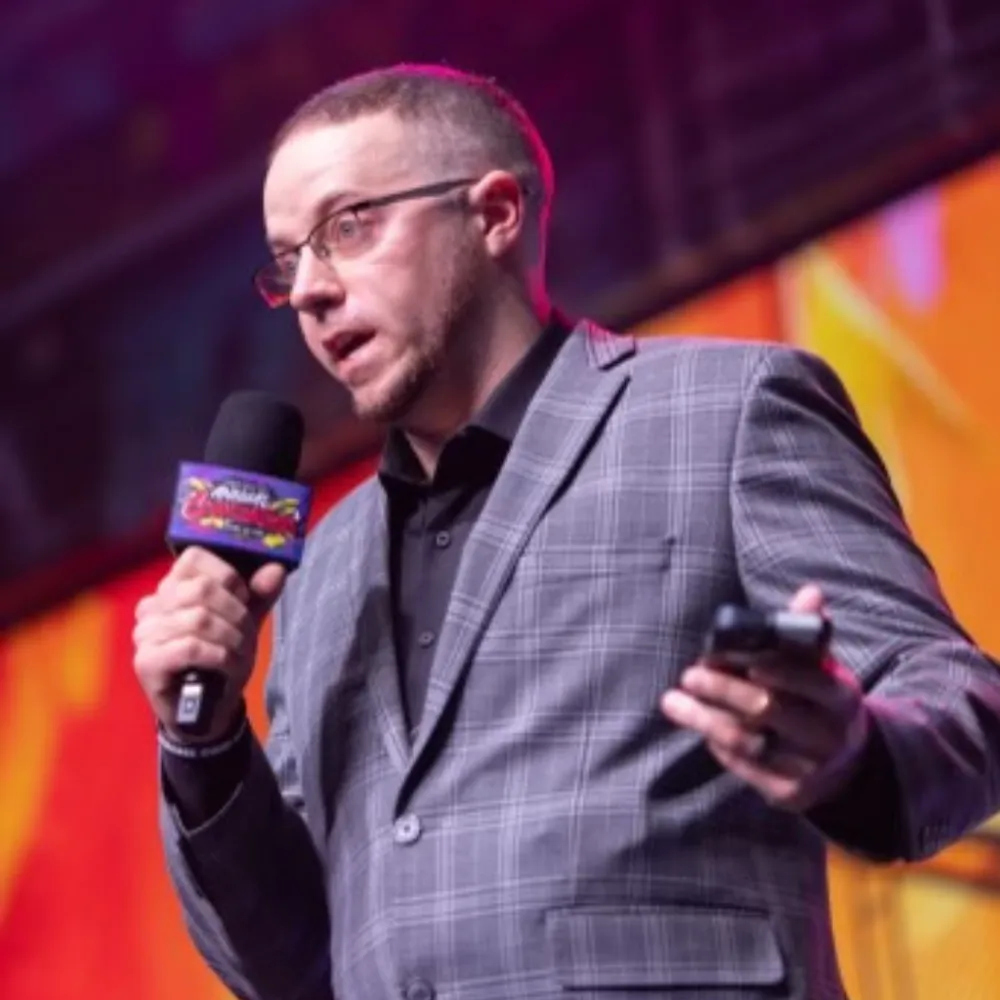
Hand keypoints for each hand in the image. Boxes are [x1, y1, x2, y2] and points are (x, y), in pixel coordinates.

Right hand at [133, 546, 286, 743]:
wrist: (206, 711)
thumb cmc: (221, 658)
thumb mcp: (245, 622)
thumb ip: (259, 594)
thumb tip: (277, 569)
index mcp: (172, 588)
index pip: (194, 557)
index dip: (228, 576)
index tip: (244, 598)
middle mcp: (152, 606)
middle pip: (202, 589)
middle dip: (237, 613)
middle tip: (246, 634)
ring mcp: (145, 634)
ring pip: (199, 619)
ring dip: (231, 638)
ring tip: (239, 653)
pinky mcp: (146, 662)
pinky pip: (190, 647)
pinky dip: (219, 656)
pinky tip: (226, 665)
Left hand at [660, 584, 869, 810]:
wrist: (844, 764)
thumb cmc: (817, 700)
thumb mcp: (821, 668)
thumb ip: (805, 633)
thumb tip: (811, 592)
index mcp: (841, 699)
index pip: (810, 680)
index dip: (778, 669)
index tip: (745, 659)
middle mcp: (830, 737)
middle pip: (770, 710)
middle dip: (725, 690)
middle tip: (689, 674)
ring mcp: (810, 769)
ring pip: (750, 743)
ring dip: (705, 719)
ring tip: (673, 702)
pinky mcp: (789, 794)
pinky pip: (746, 768)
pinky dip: (718, 746)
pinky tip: (699, 726)